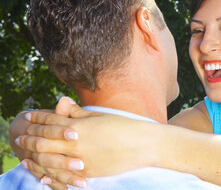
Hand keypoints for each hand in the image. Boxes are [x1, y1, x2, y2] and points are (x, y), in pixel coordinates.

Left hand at [16, 97, 160, 182]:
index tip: (29, 116)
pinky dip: (50, 175)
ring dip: (34, 157)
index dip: (38, 118)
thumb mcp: (100, 116)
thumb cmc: (123, 126)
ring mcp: (80, 159)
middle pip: (43, 140)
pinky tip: (42, 174)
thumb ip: (79, 113)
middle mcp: (76, 142)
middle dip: (29, 138)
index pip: (51, 120)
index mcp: (79, 125)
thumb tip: (63, 103)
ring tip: (24, 155)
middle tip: (19, 137)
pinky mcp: (87, 172)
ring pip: (48, 159)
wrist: (142, 144)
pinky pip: (63, 176)